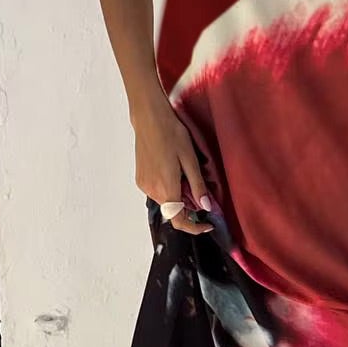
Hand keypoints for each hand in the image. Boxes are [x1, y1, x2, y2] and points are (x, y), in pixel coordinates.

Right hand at [132, 98, 212, 233]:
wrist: (150, 119)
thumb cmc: (171, 134)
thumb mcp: (191, 160)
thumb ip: (198, 186)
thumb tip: (206, 207)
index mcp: (167, 188)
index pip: (179, 220)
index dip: (194, 227)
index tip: (207, 224)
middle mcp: (152, 190)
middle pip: (174, 209)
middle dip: (188, 203)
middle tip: (198, 185)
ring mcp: (144, 185)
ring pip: (166, 200)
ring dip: (178, 194)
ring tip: (183, 171)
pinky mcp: (140, 179)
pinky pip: (157, 191)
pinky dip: (168, 187)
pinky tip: (172, 168)